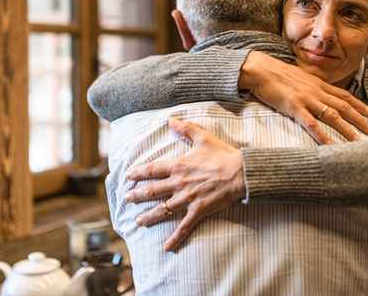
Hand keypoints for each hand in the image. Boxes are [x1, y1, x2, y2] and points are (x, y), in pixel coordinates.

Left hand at [125, 117, 245, 250]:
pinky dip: (175, 238)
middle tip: (126, 199)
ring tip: (138, 221)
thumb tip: (170, 119)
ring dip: (149, 216)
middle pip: (152, 191)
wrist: (241, 173)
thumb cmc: (222, 155)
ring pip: (163, 209)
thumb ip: (185, 128)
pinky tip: (166, 247)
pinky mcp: (198, 210)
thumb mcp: (203, 137)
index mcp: (178, 166)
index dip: (138, 173)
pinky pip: (184, 226)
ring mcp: (187, 198)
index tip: (128, 176)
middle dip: (137, 195)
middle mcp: (179, 183)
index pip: (152, 170)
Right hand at [239, 51, 367, 143]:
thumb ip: (311, 86)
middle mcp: (317, 91)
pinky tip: (329, 145)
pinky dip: (322, 135)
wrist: (260, 69)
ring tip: (358, 141)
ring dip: (347, 129)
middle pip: (343, 106)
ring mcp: (306, 99)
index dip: (358, 105)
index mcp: (318, 84)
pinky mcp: (294, 107)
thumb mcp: (299, 78)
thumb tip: (319, 94)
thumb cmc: (276, 74)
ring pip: (332, 115)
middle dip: (359, 119)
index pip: (344, 95)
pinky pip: (311, 124)